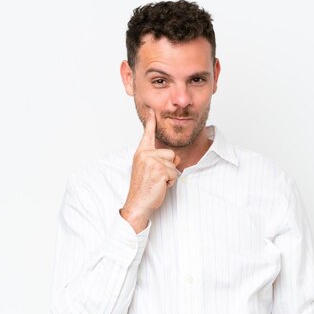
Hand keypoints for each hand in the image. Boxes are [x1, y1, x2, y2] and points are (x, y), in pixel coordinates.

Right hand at [120, 108, 179, 232]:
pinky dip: (170, 182)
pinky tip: (159, 186)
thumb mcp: (148, 170)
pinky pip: (175, 173)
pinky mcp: (159, 170)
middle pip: (170, 154)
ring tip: (156, 182)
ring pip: (174, 164)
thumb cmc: (143, 189)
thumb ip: (158, 160)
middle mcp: (145, 154)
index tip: (152, 109)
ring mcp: (152, 161)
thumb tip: (176, 158)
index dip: (151, 122)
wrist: (137, 204)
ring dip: (170, 176)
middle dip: (169, 168)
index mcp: (141, 153)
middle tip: (155, 178)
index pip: (147, 134)